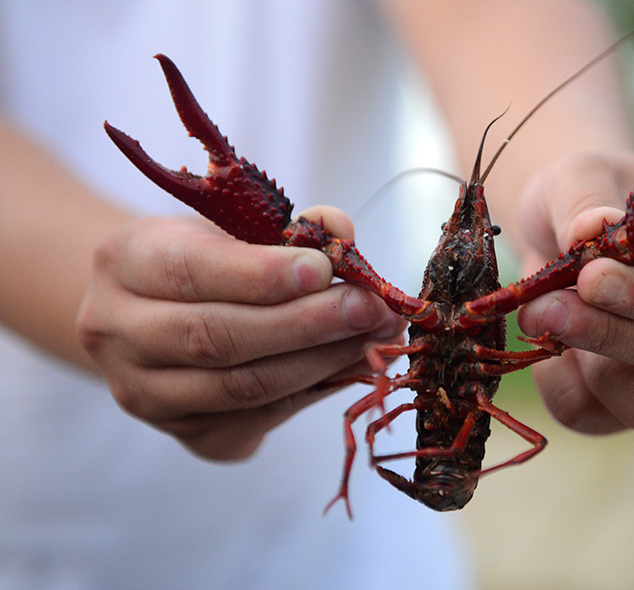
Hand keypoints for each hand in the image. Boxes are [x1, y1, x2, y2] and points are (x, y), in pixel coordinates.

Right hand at [76, 207, 406, 459]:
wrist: (158, 315)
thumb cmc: (204, 260)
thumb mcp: (232, 227)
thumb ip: (287, 228)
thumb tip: (342, 232)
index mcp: (123, 263)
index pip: (189, 272)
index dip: (260, 275)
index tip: (325, 268)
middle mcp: (118, 335)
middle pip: (216, 338)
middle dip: (306, 324)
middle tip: (370, 309)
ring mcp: (147, 395)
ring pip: (241, 389)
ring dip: (321, 362)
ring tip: (374, 336)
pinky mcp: (188, 435)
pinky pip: (261, 419)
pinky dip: (314, 390)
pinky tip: (352, 364)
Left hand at [515, 153, 633, 444]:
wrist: (560, 236)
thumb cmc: (588, 200)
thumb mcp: (579, 177)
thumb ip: (586, 200)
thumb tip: (593, 230)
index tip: (590, 278)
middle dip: (609, 332)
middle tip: (544, 307)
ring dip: (593, 369)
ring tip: (545, 318)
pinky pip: (601, 419)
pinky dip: (562, 386)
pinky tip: (551, 346)